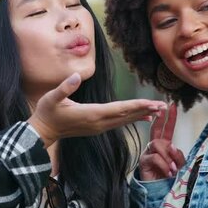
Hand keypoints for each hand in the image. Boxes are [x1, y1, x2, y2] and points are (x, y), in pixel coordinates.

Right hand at [27, 73, 166, 147]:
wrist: (43, 131)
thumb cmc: (47, 112)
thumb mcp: (52, 98)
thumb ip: (64, 87)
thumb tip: (76, 75)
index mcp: (91, 114)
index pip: (119, 109)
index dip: (136, 105)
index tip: (152, 103)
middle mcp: (98, 123)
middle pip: (126, 116)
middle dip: (145, 110)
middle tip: (164, 106)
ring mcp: (98, 127)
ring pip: (124, 120)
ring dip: (141, 114)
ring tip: (159, 111)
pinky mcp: (97, 127)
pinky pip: (119, 123)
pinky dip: (132, 118)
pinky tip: (143, 117)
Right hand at [139, 102, 185, 180]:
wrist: (159, 192)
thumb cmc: (169, 178)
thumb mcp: (178, 165)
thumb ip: (177, 155)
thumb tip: (171, 146)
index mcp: (164, 146)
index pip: (167, 129)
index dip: (170, 118)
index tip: (172, 106)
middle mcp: (155, 147)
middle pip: (157, 129)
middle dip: (161, 118)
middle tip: (164, 109)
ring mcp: (148, 153)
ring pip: (159, 144)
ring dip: (168, 157)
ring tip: (173, 170)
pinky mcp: (144, 160)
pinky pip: (156, 157)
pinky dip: (164, 165)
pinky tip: (167, 173)